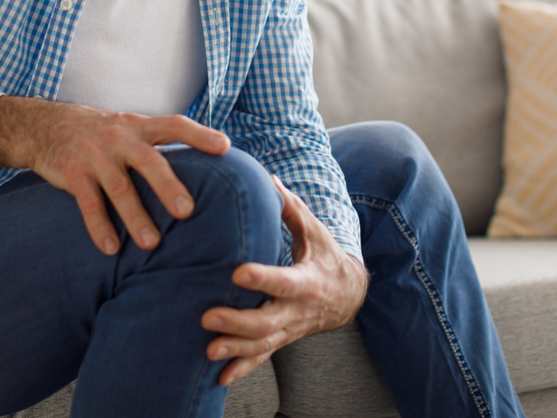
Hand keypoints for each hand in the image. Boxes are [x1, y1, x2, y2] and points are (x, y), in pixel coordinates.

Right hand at [0, 96, 229, 254]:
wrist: (44, 125)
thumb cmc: (100, 133)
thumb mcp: (128, 127)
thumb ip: (156, 145)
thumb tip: (201, 169)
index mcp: (139, 126)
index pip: (174, 125)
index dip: (200, 134)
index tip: (226, 147)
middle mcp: (119, 137)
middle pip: (148, 161)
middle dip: (167, 186)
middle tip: (187, 212)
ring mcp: (95, 155)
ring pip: (119, 188)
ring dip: (136, 217)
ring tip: (152, 244)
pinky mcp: (72, 172)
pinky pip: (88, 203)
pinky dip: (100, 227)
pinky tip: (111, 249)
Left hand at [201, 175, 368, 385]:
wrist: (348, 296)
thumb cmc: (325, 257)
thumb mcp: (315, 232)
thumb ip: (291, 208)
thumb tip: (267, 178)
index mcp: (307, 281)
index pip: (283, 280)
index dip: (263, 278)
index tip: (238, 272)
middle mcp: (297, 310)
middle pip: (268, 321)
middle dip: (238, 322)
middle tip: (208, 317)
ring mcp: (289, 329)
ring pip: (263, 344)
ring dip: (236, 349)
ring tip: (209, 349)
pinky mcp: (281, 339)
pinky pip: (262, 358)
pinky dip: (242, 369)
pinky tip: (220, 378)